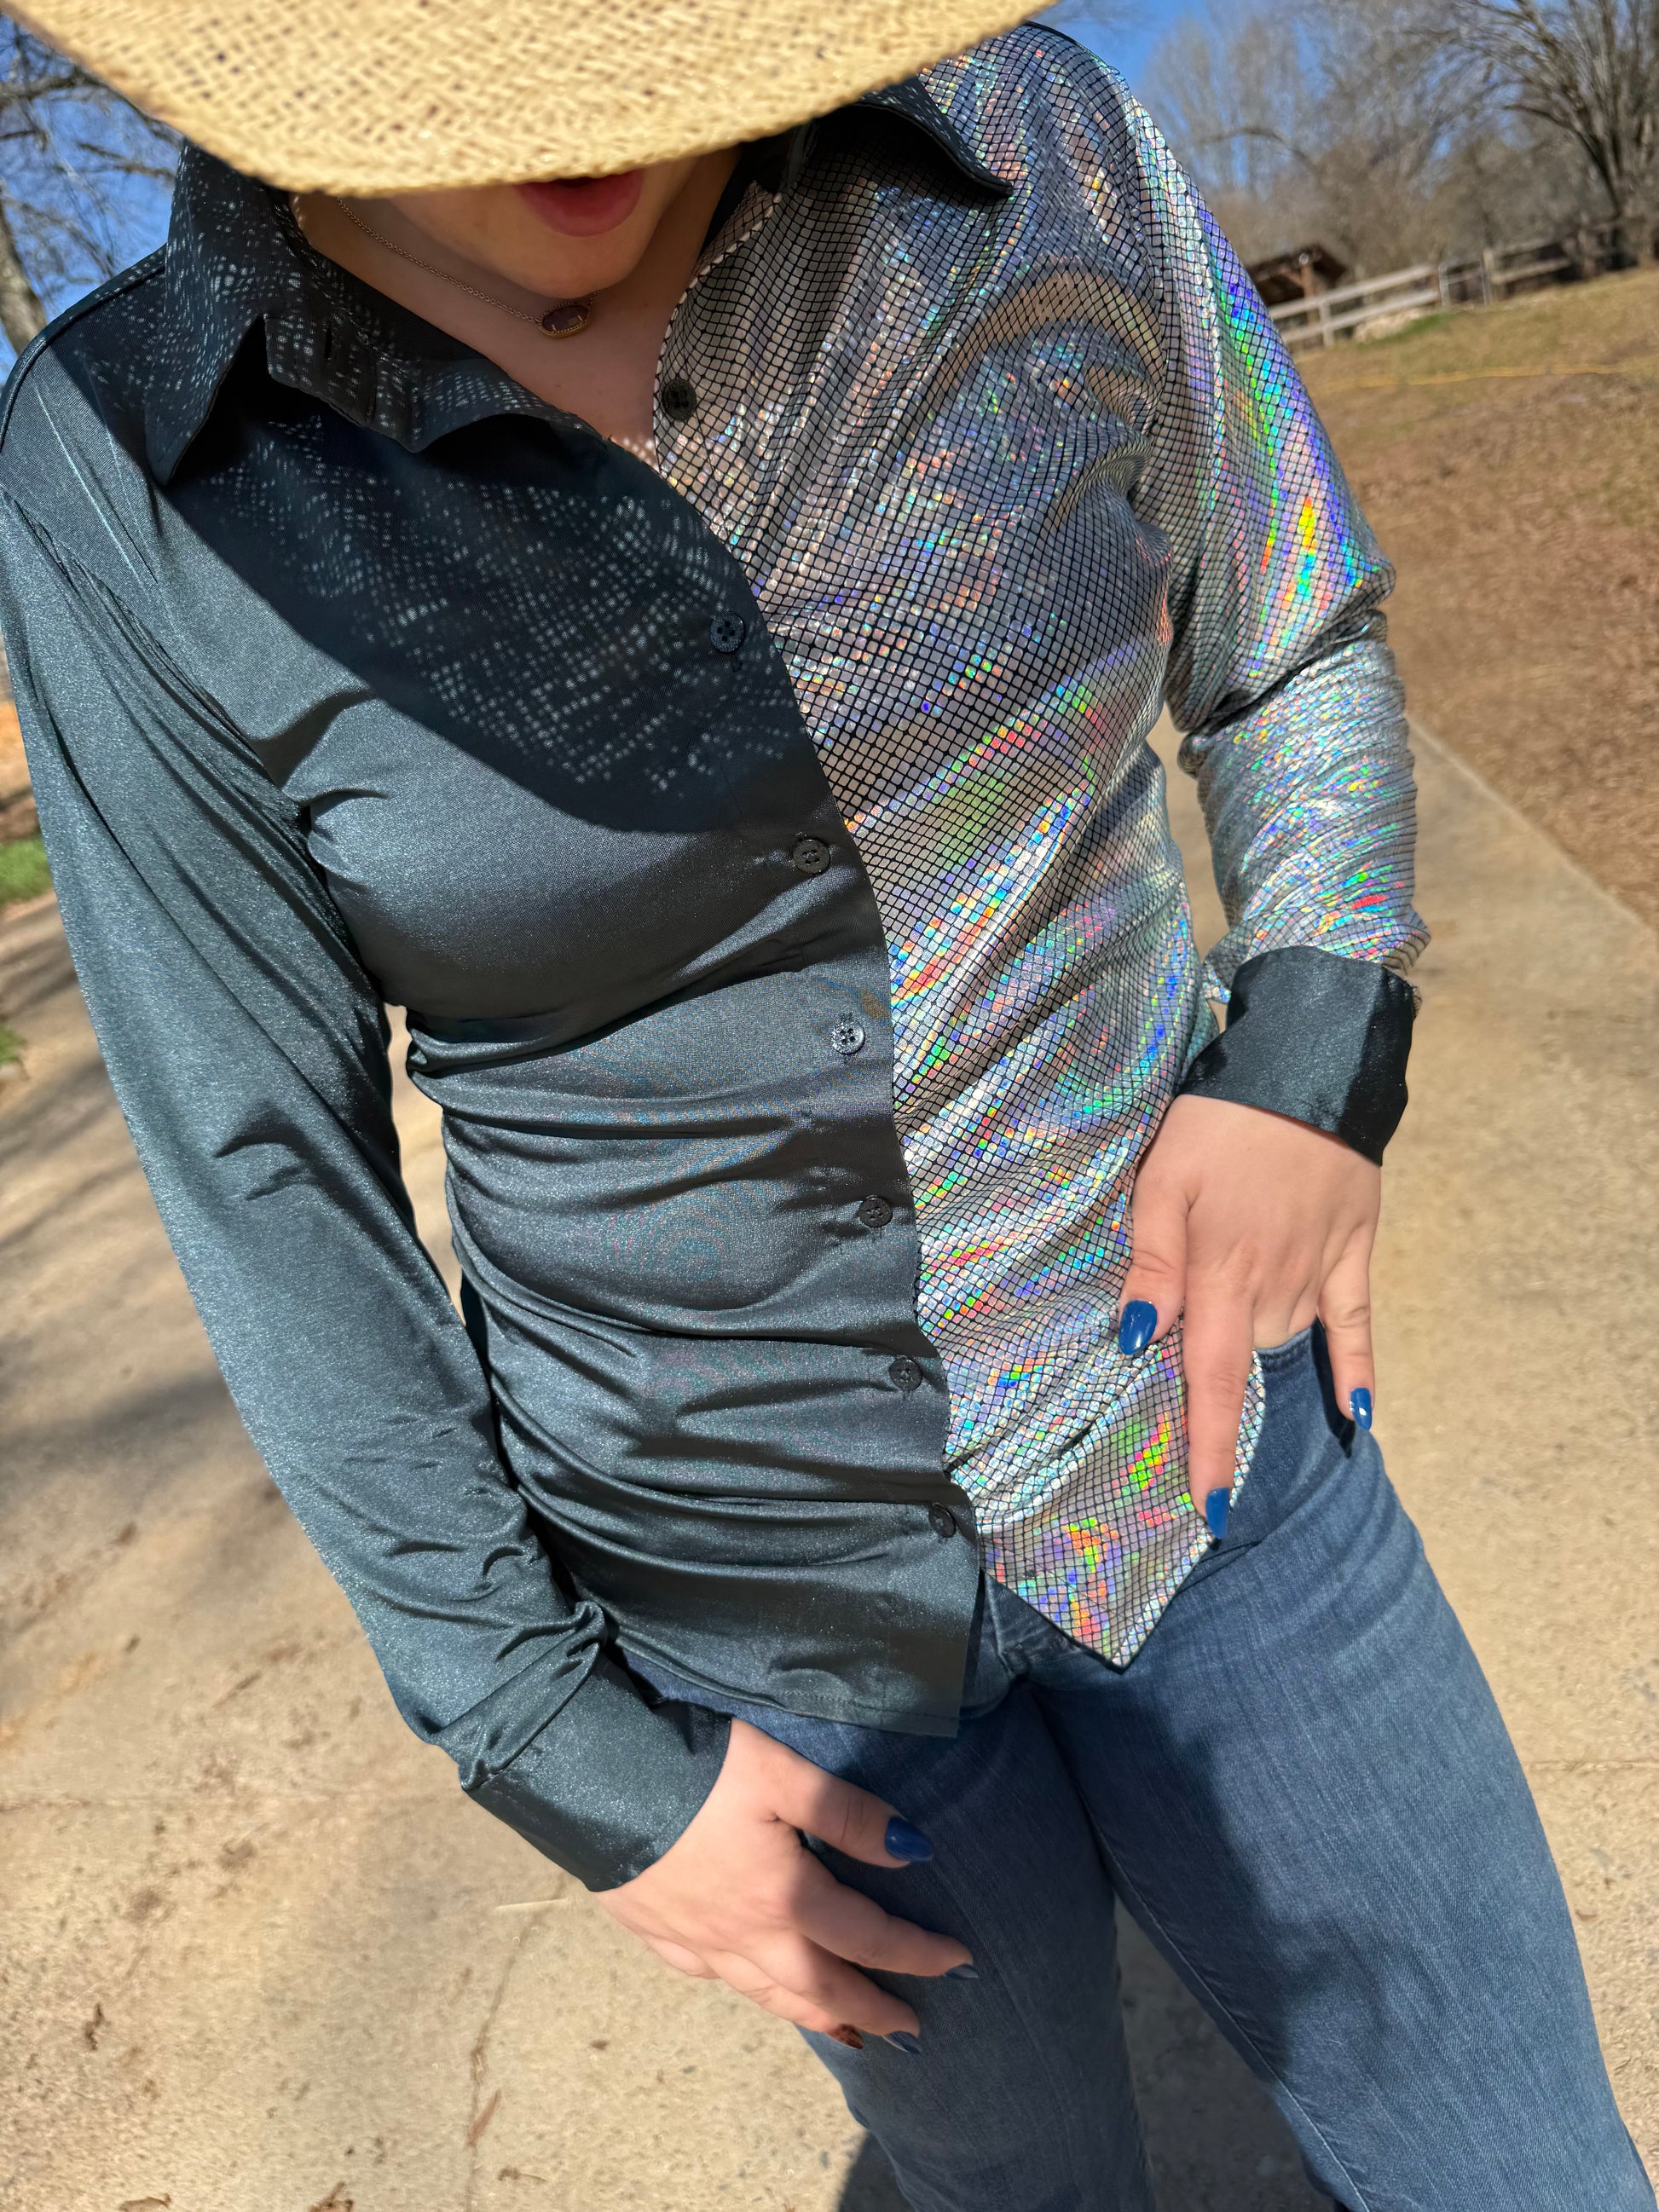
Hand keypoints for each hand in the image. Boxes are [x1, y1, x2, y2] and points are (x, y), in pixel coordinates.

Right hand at [593, 1716, 970, 2045]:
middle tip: (910, 2030)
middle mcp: (744, 1934)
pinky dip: (747, 1991)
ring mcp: (696, 1939)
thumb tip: (912, 1851)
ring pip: (766, 1993)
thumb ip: (847, 1813)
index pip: (868, 1937)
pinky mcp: (655, 1930)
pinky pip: (713, 1977)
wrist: (589, 1779)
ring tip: (845, 2030)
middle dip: (870, 2008)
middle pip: (820, 1986)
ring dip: (814, 2014)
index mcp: (784, 1897)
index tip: (960, 1964)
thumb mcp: (781, 1771)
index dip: (917, 1953)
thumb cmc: (693, 1768)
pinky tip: (751, 1984)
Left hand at [1118, 1095, 1379, 1525]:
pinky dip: (1358, 1372)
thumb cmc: (1216, 1124)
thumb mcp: (1160, 1182)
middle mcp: (1273, 1286)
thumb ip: (1151, 1262)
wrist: (1306, 1070)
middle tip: (1205, 1438)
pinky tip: (1357, 1418)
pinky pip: (1358, 1327)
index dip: (1208, 1447)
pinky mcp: (1354, 1252)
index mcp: (1219, 1274)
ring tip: (1236, 1332)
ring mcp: (1319, 1273)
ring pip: (1287, 1342)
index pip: (1212, 1381)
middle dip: (1223, 1405)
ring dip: (1261, 1350)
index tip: (1206, 1507)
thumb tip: (1141, 1340)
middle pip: (1246, 1367)